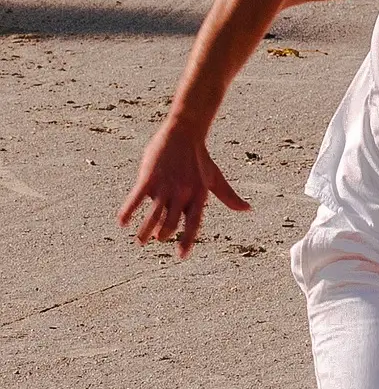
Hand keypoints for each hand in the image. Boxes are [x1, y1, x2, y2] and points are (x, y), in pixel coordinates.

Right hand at [118, 123, 250, 256]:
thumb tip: (247, 209)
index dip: (187, 240)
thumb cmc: (200, 158)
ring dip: (146, 231)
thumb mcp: (216, 179)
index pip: (193, 224)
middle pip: (171, 223)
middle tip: (157, 239)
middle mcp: (182, 195)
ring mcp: (165, 187)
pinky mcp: (149, 177)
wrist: (185, 133)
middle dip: (164, 234)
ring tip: (140, 242)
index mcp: (198, 197)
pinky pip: (136, 198)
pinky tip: (121, 222)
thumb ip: (229, 197)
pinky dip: (128, 211)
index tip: (181, 255)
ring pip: (153, 215)